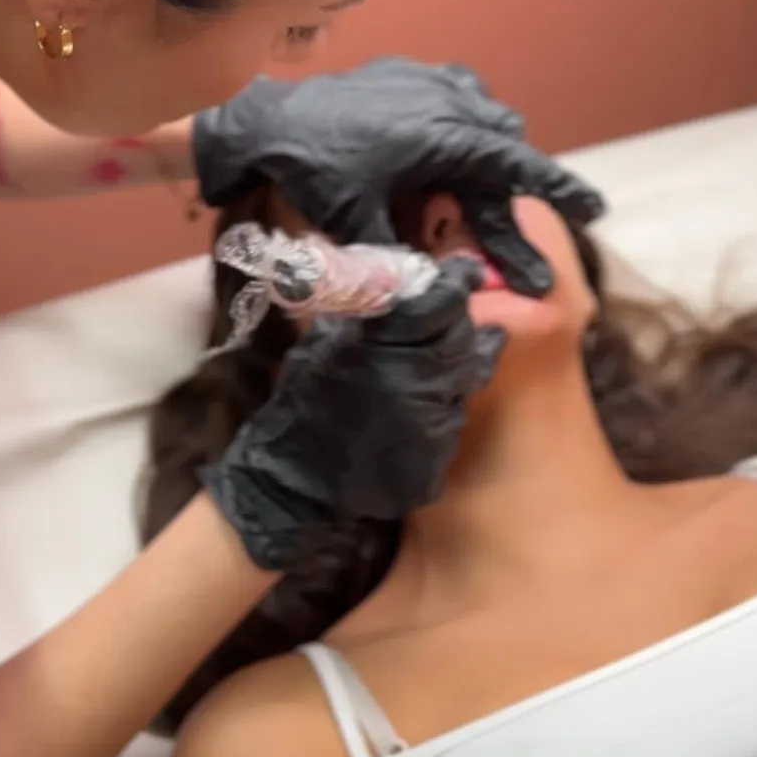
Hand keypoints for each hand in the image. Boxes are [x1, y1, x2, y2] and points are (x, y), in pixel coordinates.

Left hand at [192, 59, 603, 297]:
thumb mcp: (360, 226)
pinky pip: (456, 90)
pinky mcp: (405, 72)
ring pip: (484, 113)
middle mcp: (444, 101)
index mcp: (443, 138)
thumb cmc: (315, 172)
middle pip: (503, 144)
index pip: (515, 166)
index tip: (595, 207)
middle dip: (520, 180)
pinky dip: (466, 115)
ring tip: (496, 179)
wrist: (267, 120)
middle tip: (536, 210)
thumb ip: (404, 261)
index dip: (557, 188)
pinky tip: (455, 135)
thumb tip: (438, 295)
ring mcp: (426, 80)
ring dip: (493, 146)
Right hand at [203, 258, 500, 570]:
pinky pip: (451, 424)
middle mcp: (423, 384)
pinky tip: (419, 408)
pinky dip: (440, 410)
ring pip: (465, 383)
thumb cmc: (300, 405)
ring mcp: (436, 429)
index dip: (456, 283)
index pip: (444, 303)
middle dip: (458, 325)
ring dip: (453, 368)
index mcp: (391, 347)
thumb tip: (399, 285)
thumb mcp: (323, 343)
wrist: (291, 485)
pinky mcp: (437, 464)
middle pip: (462, 340)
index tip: (464, 270)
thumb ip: (366, 313)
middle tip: (447, 316)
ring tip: (434, 362)